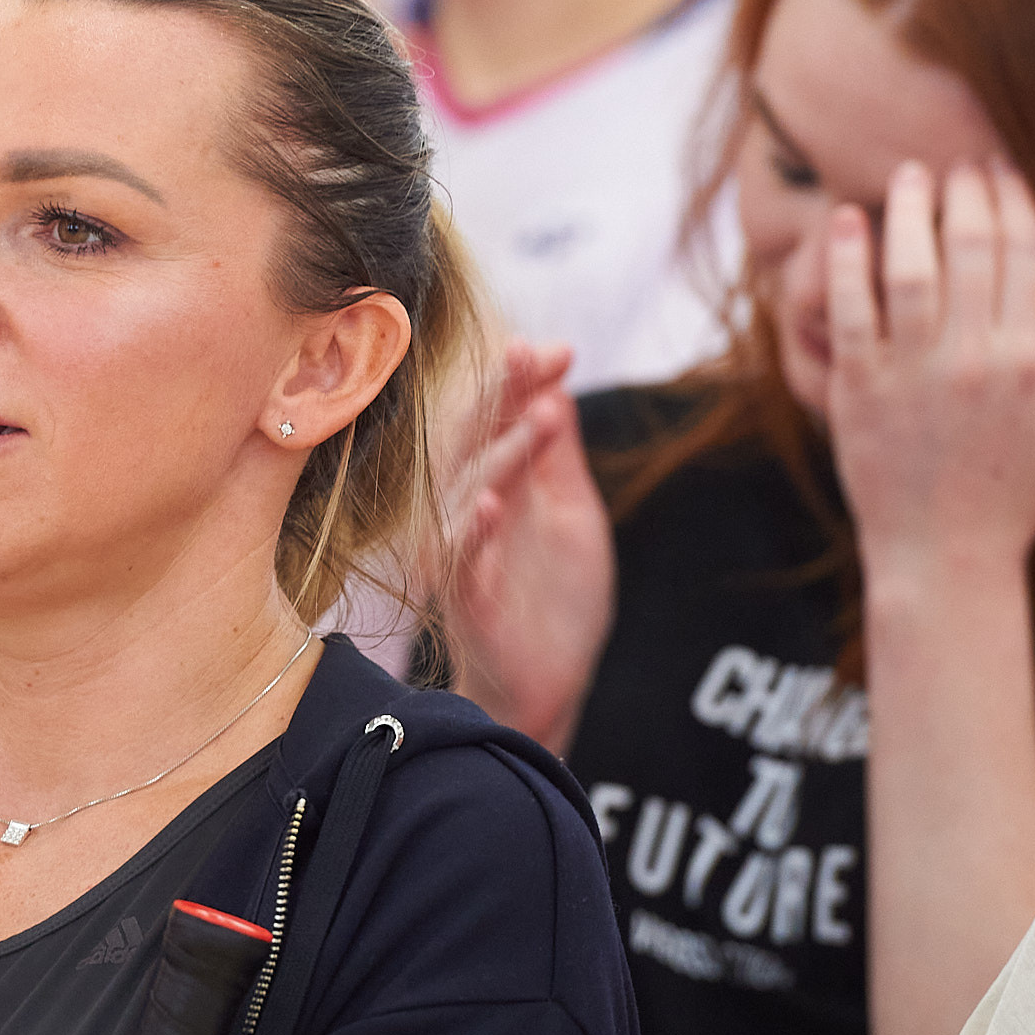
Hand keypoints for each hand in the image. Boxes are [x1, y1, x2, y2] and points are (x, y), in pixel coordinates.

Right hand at [436, 340, 613, 753]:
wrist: (548, 684)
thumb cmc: (555, 597)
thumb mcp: (572, 510)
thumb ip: (559, 451)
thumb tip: (553, 377)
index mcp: (496, 483)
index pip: (499, 417)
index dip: (521, 380)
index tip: (558, 350)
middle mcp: (470, 511)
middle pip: (473, 441)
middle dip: (501, 396)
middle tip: (531, 358)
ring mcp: (465, 556)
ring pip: (467, 493)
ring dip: (499, 455)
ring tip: (538, 420)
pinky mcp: (467, 602)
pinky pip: (463, 564)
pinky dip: (473, 534)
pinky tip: (491, 506)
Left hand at [825, 162, 1034, 581]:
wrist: (941, 559)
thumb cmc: (1016, 503)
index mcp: (1030, 363)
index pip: (1025, 258)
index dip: (1014, 203)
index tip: (1002, 171)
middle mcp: (972, 359)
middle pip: (971, 250)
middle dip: (968, 194)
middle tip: (960, 162)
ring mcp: (910, 372)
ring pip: (910, 268)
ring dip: (912, 211)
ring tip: (912, 175)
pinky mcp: (857, 389)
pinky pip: (849, 309)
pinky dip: (847, 261)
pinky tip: (847, 220)